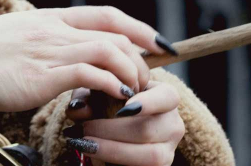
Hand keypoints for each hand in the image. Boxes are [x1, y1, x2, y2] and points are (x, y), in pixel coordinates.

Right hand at [0, 7, 170, 111]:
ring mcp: (47, 50)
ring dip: (131, 73)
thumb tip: (57, 56)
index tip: (158, 43)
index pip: (104, 14)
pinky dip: (113, 86)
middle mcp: (52, 30)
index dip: (137, 27)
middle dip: (141, 58)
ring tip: (132, 94)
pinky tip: (117, 100)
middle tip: (146, 82)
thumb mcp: (11, 40)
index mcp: (46, 19)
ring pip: (110, 50)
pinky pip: (91, 74)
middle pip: (114, 34)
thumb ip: (38, 43)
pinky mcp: (42, 75)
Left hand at [66, 82, 184, 165]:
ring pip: (150, 155)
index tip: (121, 109)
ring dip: (112, 150)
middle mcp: (173, 124)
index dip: (147, 103)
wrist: (117, 127)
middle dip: (111, 131)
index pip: (168, 97)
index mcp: (166, 97)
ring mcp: (169, 149)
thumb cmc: (109, 101)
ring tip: (84, 144)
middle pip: (148, 129)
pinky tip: (93, 157)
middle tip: (84, 129)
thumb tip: (77, 110)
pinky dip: (114, 163)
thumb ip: (87, 96)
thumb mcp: (99, 92)